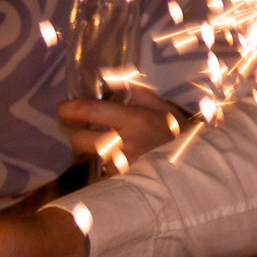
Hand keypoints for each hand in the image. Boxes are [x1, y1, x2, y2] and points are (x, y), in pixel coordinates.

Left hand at [58, 92, 181, 168]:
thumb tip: (110, 77)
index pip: (89, 111)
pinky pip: (99, 170)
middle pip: (78, 140)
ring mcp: (121, 164)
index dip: (69, 109)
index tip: (64, 109)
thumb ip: (134, 91)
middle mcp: (123, 143)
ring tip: (103, 143)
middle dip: (77, 134)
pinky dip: (103, 163)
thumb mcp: (158, 104)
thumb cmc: (173, 128)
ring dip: (90, 149)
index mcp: (133, 119)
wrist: (191, 159)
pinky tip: (116, 158)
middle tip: (84, 128)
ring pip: (87, 156)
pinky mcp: (120, 179)